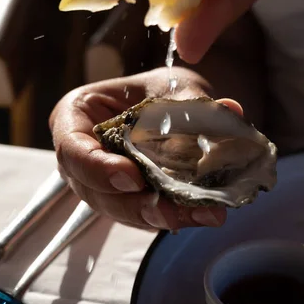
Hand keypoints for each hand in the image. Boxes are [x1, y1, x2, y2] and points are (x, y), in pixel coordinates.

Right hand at [49, 67, 242, 229]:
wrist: (175, 105)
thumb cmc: (162, 89)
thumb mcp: (175, 86)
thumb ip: (194, 102)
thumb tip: (230, 110)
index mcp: (76, 116)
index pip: (72, 149)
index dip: (98, 168)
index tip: (133, 178)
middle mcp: (82, 155)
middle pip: (95, 190)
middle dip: (134, 206)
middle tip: (170, 213)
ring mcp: (101, 182)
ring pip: (120, 210)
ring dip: (159, 217)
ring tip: (200, 215)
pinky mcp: (127, 200)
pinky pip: (143, 215)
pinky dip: (172, 216)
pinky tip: (202, 214)